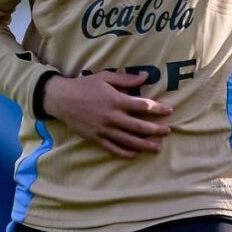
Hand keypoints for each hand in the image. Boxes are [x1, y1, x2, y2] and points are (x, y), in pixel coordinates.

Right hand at [43, 71, 173, 158]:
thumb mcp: (105, 77)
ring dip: (145, 144)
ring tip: (157, 147)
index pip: (143, 106)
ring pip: (129, 140)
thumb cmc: (85, 85)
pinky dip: (125, 153)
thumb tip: (145, 76)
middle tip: (168, 131)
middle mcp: (112, 117)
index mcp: (116, 100)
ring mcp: (104, 130)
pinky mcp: (96, 138)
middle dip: (156, 129)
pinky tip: (135, 154)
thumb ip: (126, 79)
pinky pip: (113, 148)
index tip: (169, 110)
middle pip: (139, 126)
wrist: (62, 99)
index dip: (158, 108)